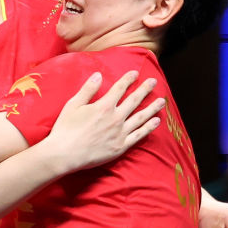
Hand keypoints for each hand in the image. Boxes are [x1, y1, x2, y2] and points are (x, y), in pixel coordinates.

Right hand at [40, 70, 164, 173]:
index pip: (120, 89)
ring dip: (152, 108)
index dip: (128, 79)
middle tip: (154, 82)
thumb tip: (99, 75)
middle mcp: (115, 118)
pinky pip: (138, 135)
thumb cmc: (65, 129)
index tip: (136, 73)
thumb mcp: (73, 104)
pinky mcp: (121, 146)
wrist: (64, 154)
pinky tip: (156, 122)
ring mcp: (120, 133)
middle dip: (145, 89)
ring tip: (162, 101)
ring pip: (141, 117)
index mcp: (104, 106)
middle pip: (134, 100)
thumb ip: (88, 89)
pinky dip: (149, 128)